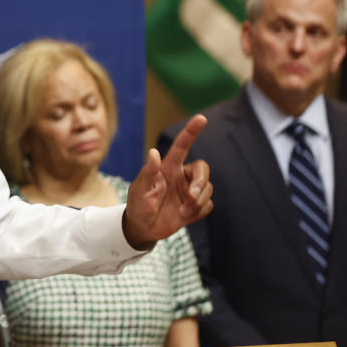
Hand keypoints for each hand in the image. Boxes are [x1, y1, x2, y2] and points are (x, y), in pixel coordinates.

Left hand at [123, 115, 212, 248]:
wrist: (142, 228)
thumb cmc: (138, 204)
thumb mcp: (139, 189)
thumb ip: (148, 172)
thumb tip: (154, 152)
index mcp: (168, 167)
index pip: (182, 146)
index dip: (191, 131)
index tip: (201, 118)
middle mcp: (181, 176)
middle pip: (203, 168)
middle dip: (200, 182)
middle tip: (190, 197)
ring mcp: (189, 191)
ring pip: (208, 188)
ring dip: (197, 201)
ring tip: (181, 210)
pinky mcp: (195, 206)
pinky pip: (208, 205)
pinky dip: (199, 212)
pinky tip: (185, 216)